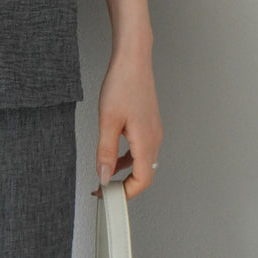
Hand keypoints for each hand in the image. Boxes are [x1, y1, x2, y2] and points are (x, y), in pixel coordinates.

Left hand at [94, 48, 162, 199]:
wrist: (133, 59)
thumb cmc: (123, 83)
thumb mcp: (107, 121)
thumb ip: (106, 152)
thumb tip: (104, 175)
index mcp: (146, 141)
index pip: (142, 180)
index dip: (126, 193)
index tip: (108, 197)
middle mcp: (154, 138)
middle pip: (144, 174)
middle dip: (124, 185)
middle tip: (103, 189)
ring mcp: (153, 131)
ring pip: (142, 161)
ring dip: (125, 171)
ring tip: (105, 173)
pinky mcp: (148, 123)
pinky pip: (140, 149)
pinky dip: (127, 157)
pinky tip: (113, 153)